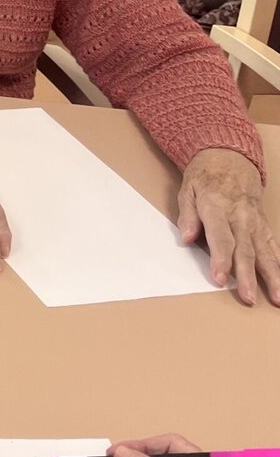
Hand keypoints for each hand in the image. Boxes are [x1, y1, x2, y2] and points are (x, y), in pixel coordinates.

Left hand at [177, 148, 279, 306]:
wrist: (230, 158)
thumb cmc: (205, 177)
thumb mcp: (187, 189)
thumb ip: (187, 215)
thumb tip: (186, 239)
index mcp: (217, 207)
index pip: (221, 237)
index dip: (220, 260)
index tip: (220, 279)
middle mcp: (240, 216)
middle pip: (245, 249)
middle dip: (247, 276)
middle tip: (248, 298)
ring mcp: (255, 221)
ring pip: (265, 252)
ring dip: (272, 276)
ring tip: (277, 298)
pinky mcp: (264, 225)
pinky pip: (274, 246)